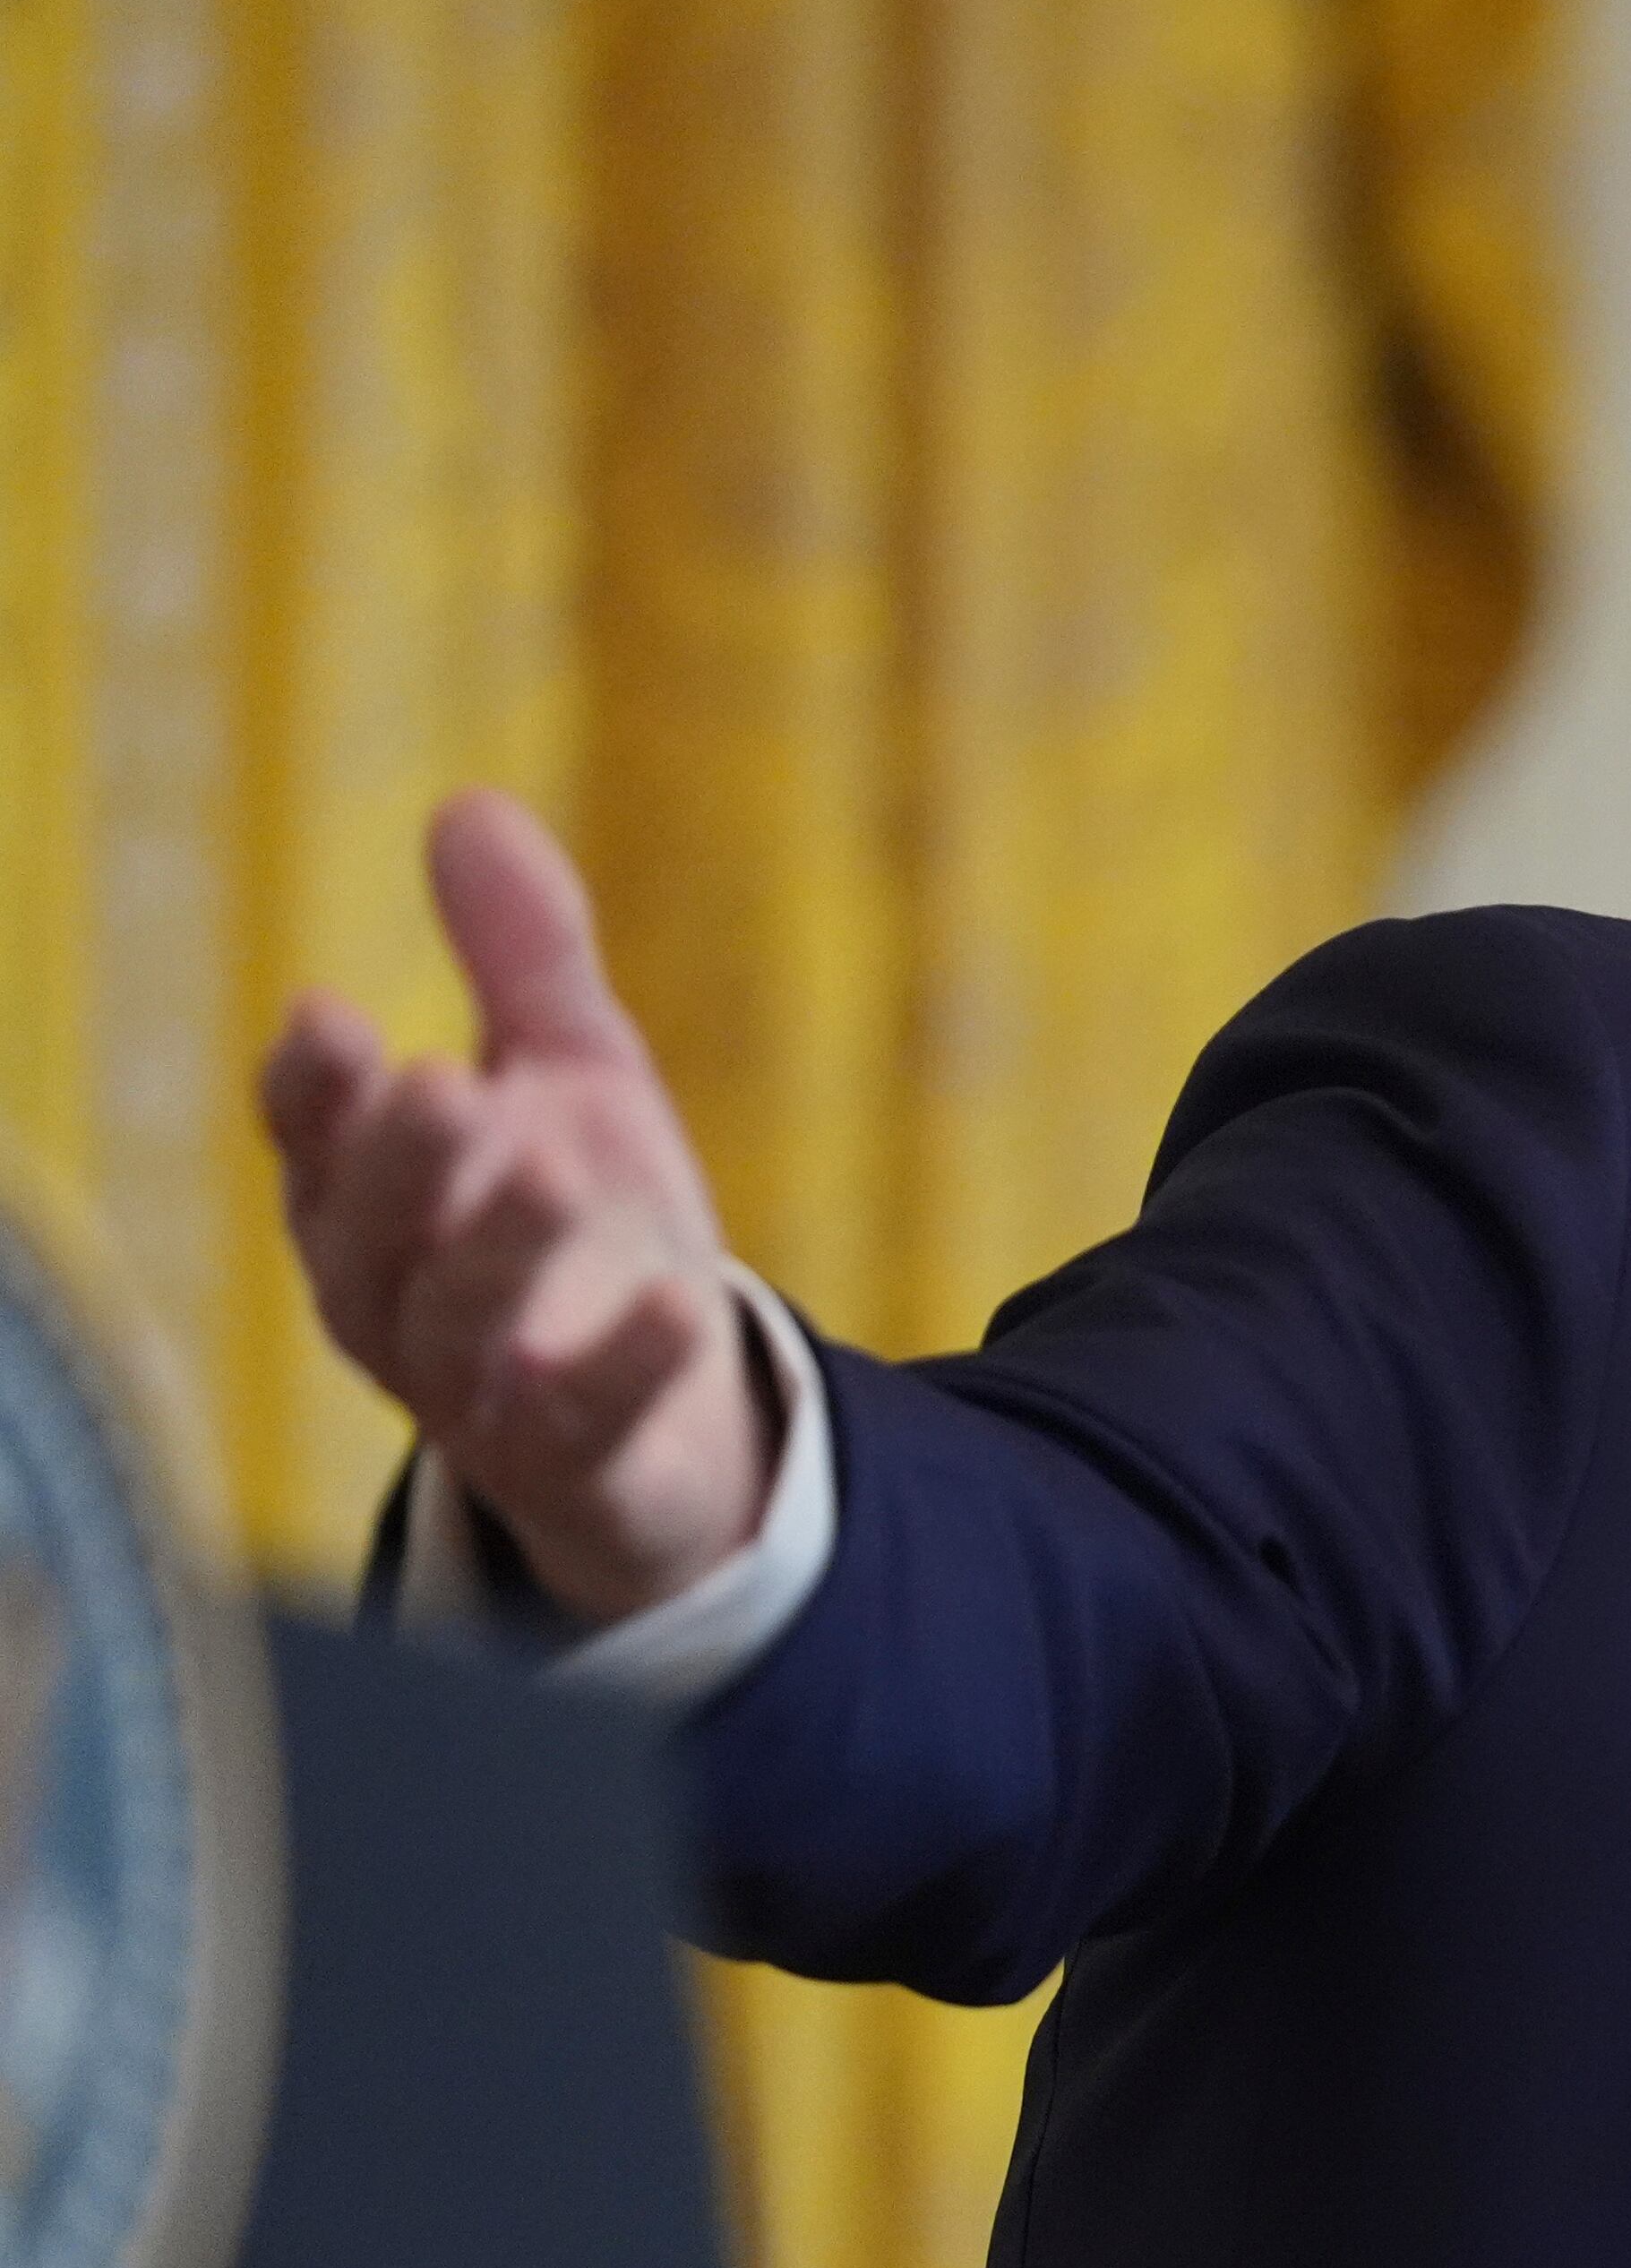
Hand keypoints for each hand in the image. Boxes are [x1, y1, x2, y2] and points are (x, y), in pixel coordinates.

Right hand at [259, 790, 774, 1627]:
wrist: (672, 1416)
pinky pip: (584, 1423)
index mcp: (373, 1200)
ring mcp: (474, 1395)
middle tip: (437, 1085)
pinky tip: (680, 1305)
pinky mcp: (570, 1463)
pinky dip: (624, 1367)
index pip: (314, 1140)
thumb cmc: (588, 1237)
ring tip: (552, 1171)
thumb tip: (467, 804)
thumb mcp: (572, 1080)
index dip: (313, 1089)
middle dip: (397, 1164)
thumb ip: (524, 960)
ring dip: (498, 1253)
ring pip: (454, 1330)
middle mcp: (393, 1300)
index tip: (330, 1016)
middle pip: (369, 1235)